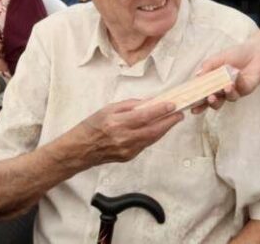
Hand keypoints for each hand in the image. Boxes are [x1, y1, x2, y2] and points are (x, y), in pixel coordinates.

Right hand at [68, 99, 182, 164]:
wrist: (80, 150)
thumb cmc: (91, 126)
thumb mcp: (108, 109)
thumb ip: (130, 105)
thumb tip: (149, 102)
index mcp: (116, 123)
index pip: (144, 116)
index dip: (160, 111)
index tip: (172, 104)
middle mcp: (123, 138)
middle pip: (153, 130)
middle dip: (169, 121)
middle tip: (179, 113)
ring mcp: (127, 150)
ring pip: (152, 138)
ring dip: (164, 129)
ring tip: (173, 119)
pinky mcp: (129, 157)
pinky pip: (145, 144)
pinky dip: (154, 135)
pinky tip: (159, 128)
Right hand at [193, 43, 259, 112]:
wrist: (254, 51)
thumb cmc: (234, 54)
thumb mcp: (217, 58)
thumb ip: (207, 66)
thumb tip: (198, 76)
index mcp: (213, 84)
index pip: (203, 95)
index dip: (198, 103)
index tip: (191, 107)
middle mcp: (223, 90)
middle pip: (216, 102)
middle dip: (211, 103)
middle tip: (210, 98)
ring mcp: (235, 91)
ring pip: (229, 99)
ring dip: (227, 94)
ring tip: (226, 87)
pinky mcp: (247, 89)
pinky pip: (241, 90)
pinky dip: (238, 83)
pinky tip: (237, 76)